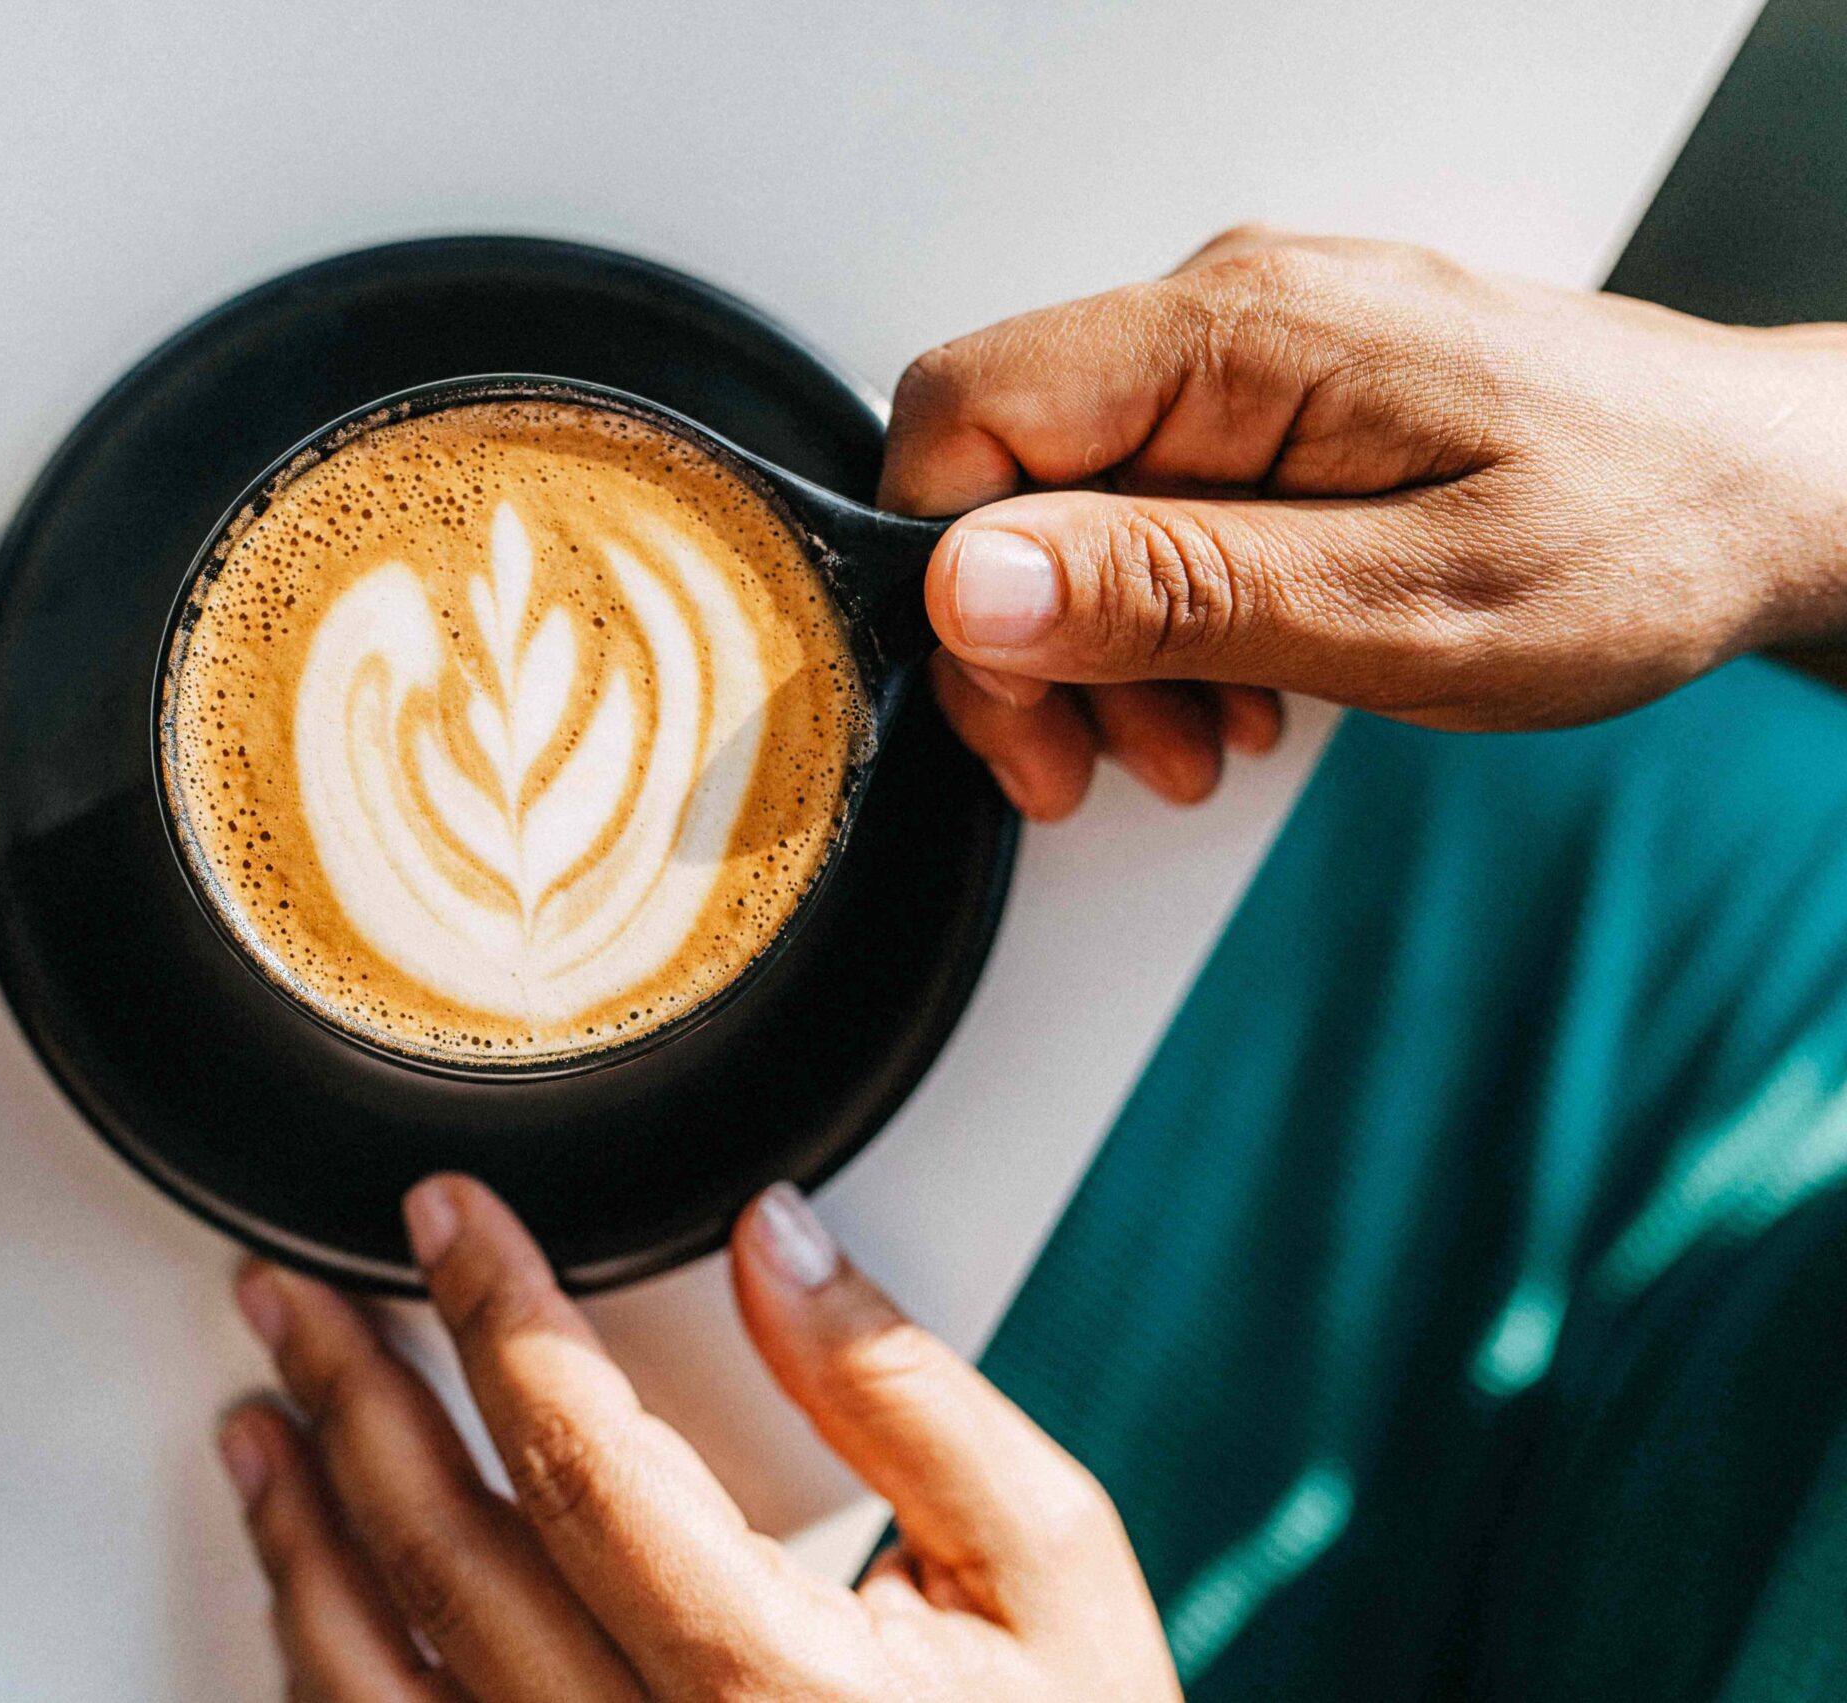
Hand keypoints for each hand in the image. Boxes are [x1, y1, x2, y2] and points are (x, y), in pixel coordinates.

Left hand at [217, 1176, 1179, 1701]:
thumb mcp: (1045, 1569)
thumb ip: (907, 1394)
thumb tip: (780, 1237)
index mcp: (779, 1690)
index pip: (588, 1468)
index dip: (499, 1320)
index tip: (446, 1218)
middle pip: (450, 1571)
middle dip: (356, 1403)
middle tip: (293, 1296)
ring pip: (379, 1691)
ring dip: (302, 1541)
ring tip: (262, 1427)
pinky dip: (326, 1671)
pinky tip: (307, 1592)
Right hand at [886, 226, 1846, 818]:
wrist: (1779, 496)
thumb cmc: (1641, 541)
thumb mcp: (1401, 607)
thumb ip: (1173, 589)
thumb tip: (967, 580)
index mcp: (1240, 334)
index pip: (965, 413)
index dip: (946, 578)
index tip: (1019, 708)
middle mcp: (1229, 312)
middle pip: (1004, 466)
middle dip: (1025, 643)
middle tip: (1094, 768)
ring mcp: (1256, 348)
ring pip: (1071, 495)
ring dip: (1098, 647)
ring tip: (1199, 741)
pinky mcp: (1283, 394)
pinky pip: (1154, 495)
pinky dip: (1164, 611)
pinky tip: (1238, 683)